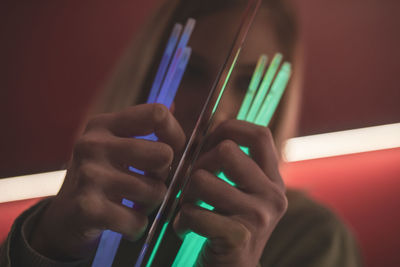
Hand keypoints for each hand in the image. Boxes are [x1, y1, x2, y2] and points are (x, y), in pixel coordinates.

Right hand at [30, 104, 185, 259]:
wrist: (63, 217)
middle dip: (164, 176)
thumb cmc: (99, 176)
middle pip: (164, 154)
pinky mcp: (88, 208)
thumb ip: (142, 127)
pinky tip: (126, 222)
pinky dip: (137, 226)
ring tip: (136, 203)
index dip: (175, 135)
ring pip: (156, 191)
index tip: (172, 151)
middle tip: (150, 183)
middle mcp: (93, 144)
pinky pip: (138, 220)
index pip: (158, 114)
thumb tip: (172, 104)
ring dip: (151, 204)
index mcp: (104, 124)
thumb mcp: (113, 144)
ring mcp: (89, 175)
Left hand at [174, 119, 286, 266]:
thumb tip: (211, 121)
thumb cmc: (228, 227)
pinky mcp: (238, 237)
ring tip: (189, 209)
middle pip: (225, 151)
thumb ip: (232, 162)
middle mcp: (273, 196)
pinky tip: (186, 229)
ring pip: (202, 180)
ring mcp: (258, 217)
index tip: (208, 142)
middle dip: (198, 164)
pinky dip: (182, 220)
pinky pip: (194, 212)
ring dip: (186, 195)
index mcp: (273, 181)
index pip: (260, 135)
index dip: (229, 128)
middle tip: (193, 185)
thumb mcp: (239, 193)